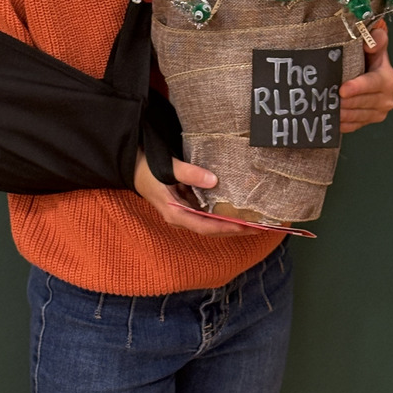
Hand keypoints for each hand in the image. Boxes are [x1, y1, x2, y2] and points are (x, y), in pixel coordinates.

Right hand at [134, 151, 259, 234]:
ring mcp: (184, 211)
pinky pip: (208, 211)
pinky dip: (222, 210)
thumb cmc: (148, 168)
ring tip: (254, 218)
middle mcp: (182, 217)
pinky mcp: (187, 203)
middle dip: (235, 228)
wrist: (132, 165)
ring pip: (211, 221)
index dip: (227, 228)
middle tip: (260, 226)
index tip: (247, 226)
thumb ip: (190, 173)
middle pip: (212, 228)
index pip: (206, 226)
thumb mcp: (167, 168)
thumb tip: (214, 180)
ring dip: (231, 221)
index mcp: (175, 213)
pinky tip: (236, 205)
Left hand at [338, 20, 392, 132]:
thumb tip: (370, 43)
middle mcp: (387, 98)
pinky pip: (355, 126)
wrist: (368, 69)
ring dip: (342, 114)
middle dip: (346, 102)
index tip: (342, 89)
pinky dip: (343, 124)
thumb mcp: (373, 43)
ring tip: (326, 109)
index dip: (358, 87)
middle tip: (327, 100)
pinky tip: (331, 119)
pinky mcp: (369, 121)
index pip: (373, 84)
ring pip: (358, 116)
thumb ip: (376, 38)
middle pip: (363, 102)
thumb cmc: (368, 55)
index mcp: (388, 79)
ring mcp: (379, 112)